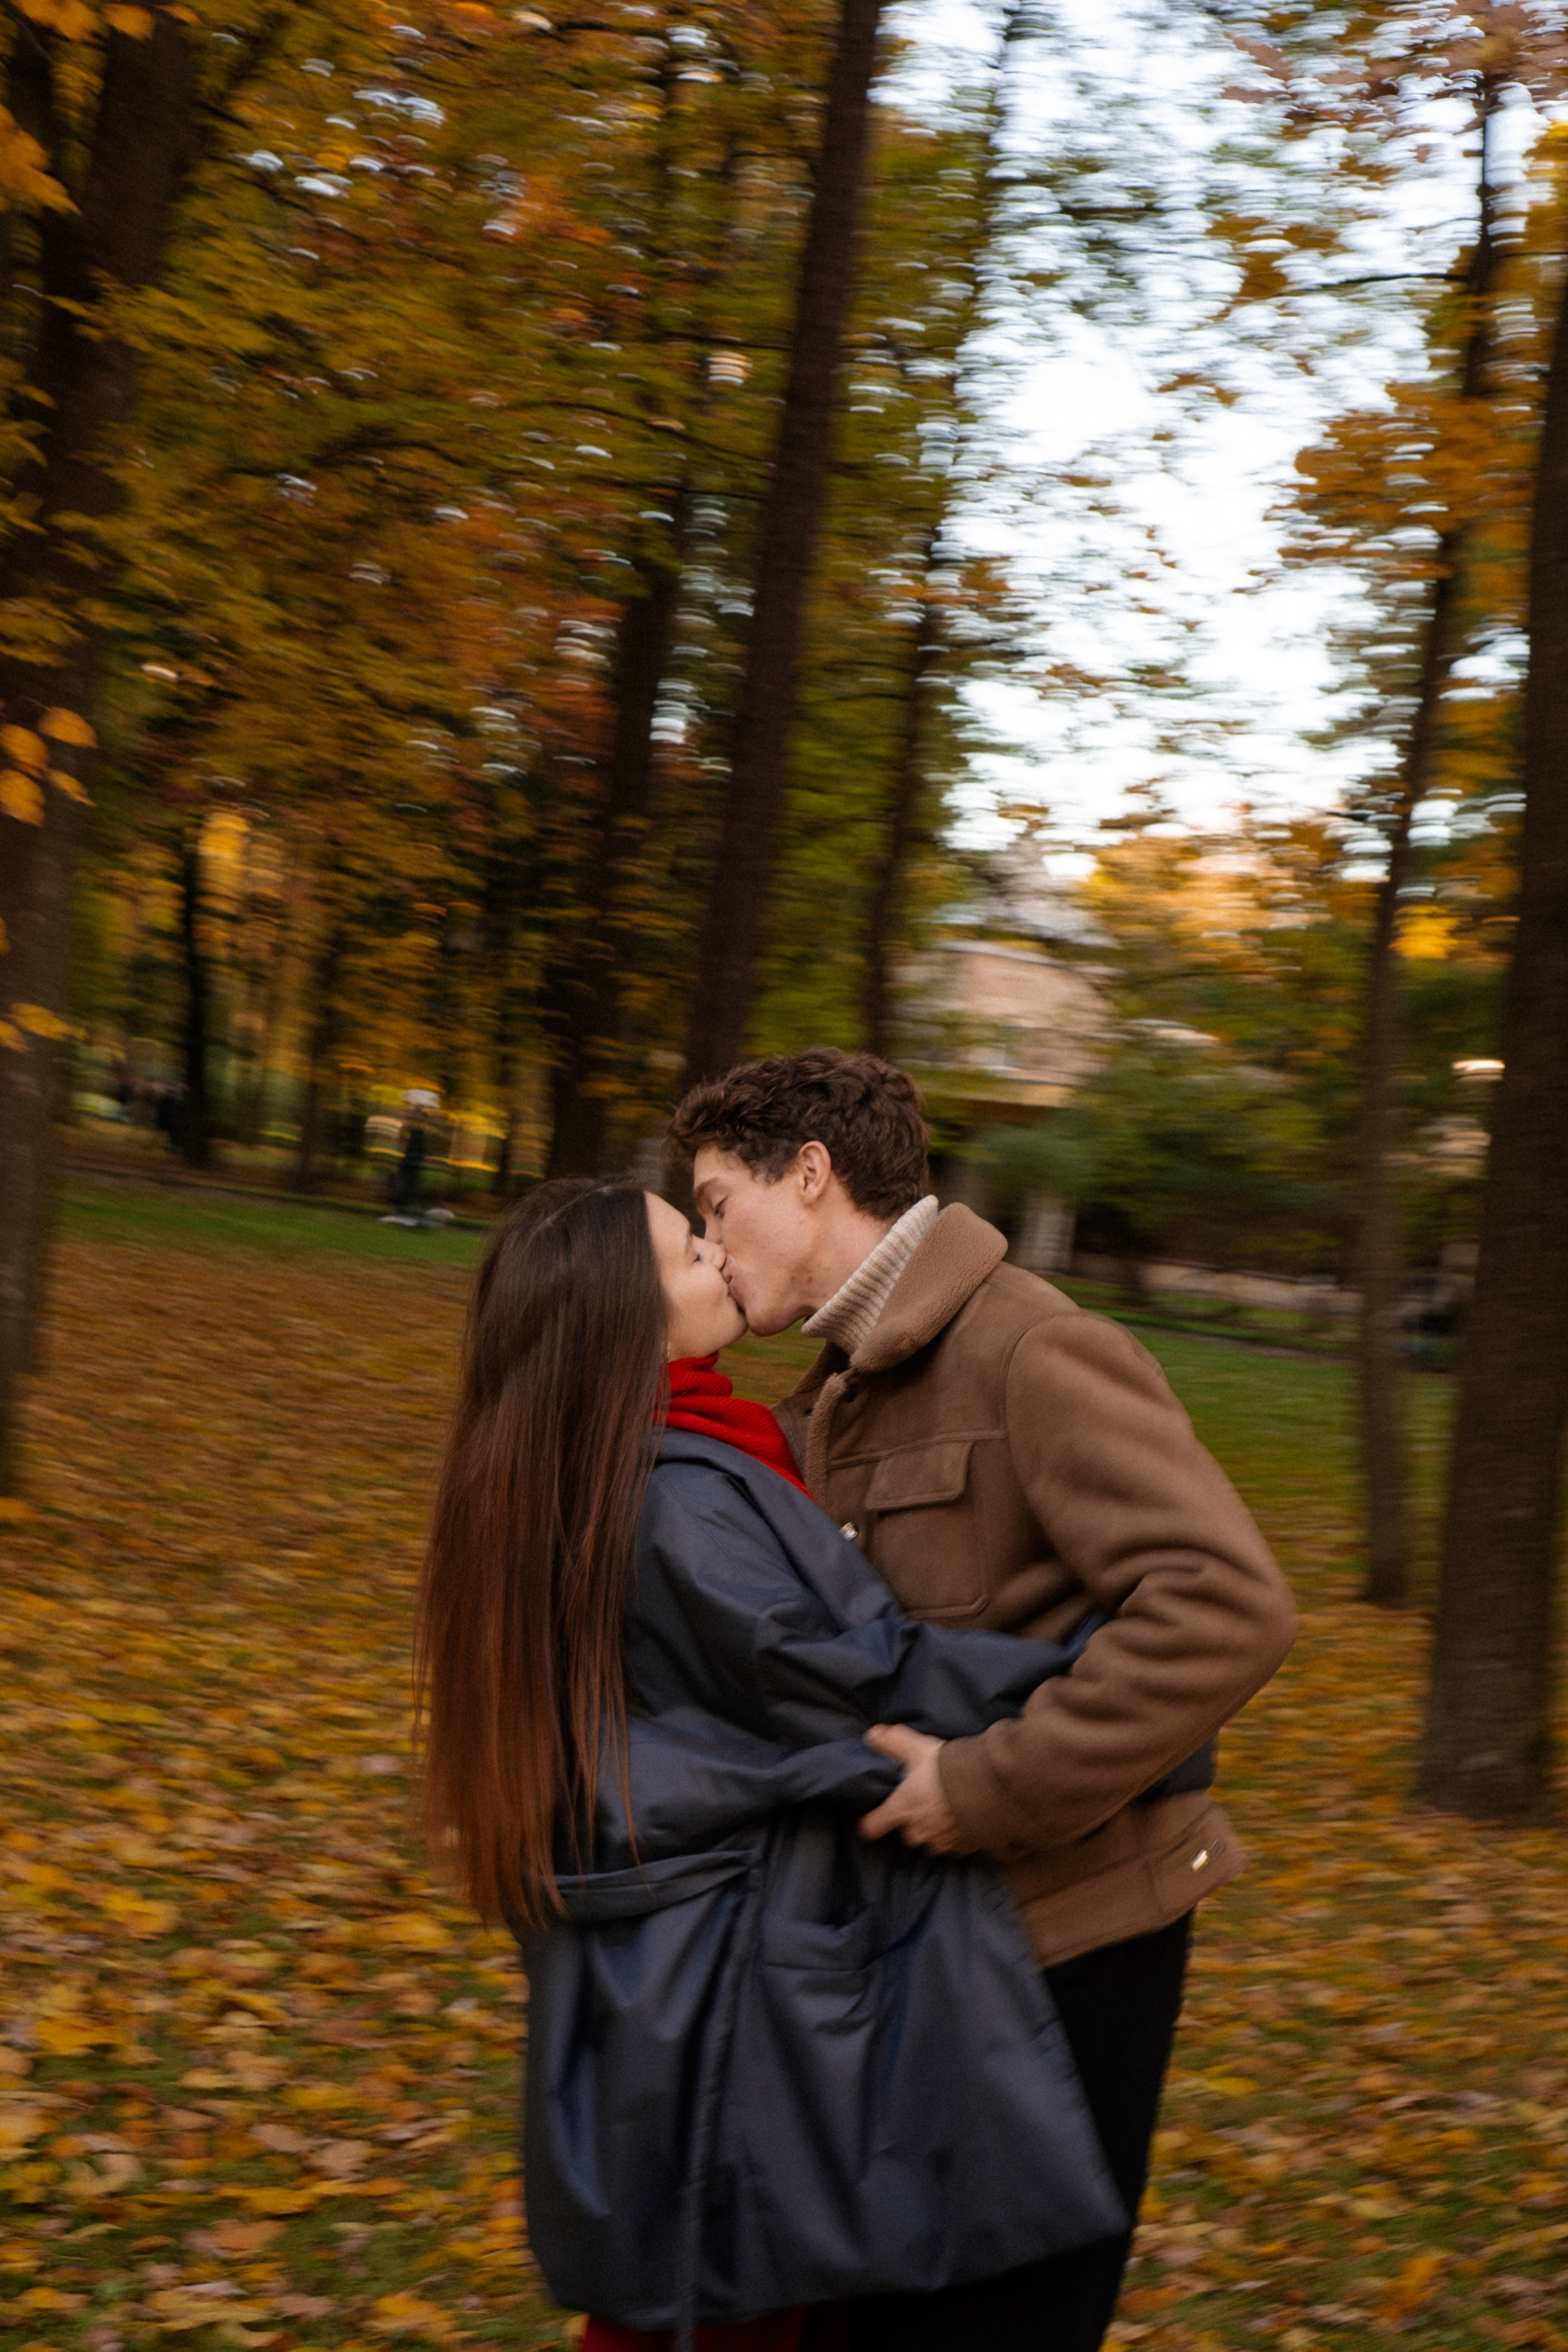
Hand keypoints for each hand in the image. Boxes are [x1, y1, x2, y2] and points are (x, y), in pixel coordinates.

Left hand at [857, 1724, 961, 1851]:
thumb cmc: (947, 1768)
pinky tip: (962, 1815)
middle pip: (906, 1831)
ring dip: (934, 1827)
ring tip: (945, 1806)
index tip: (875, 1815)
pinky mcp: (962, 1846)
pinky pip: (952, 1843)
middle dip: (912, 1819)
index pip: (872, 1826)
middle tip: (924, 1798)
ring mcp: (941, 1840)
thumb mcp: (917, 1748)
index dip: (871, 1820)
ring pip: (929, 1839)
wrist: (988, 1786)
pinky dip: (955, 1832)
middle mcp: (918, 1830)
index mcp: (902, 1808)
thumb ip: (892, 1741)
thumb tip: (872, 1735)